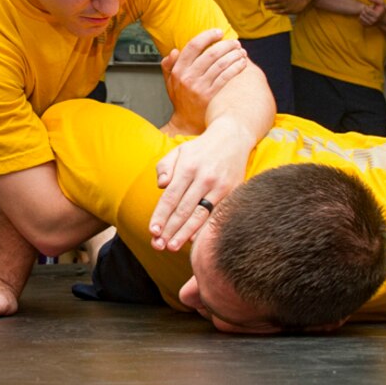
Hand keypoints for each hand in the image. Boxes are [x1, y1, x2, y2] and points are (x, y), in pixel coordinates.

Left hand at [150, 128, 245, 251]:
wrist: (233, 138)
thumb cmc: (201, 148)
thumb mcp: (179, 150)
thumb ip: (165, 166)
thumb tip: (160, 185)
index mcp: (188, 167)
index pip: (171, 197)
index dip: (161, 215)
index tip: (152, 231)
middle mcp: (204, 177)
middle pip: (184, 209)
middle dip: (170, 229)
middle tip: (158, 245)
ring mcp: (220, 186)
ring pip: (200, 215)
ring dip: (185, 233)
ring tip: (173, 246)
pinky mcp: (233, 192)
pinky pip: (216, 214)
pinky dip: (205, 229)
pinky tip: (195, 240)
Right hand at [161, 29, 247, 135]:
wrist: (186, 123)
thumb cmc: (181, 100)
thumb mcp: (170, 82)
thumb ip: (169, 66)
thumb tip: (174, 51)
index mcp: (178, 70)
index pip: (193, 46)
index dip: (207, 36)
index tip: (218, 32)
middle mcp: (188, 77)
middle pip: (210, 53)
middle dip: (225, 45)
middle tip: (235, 42)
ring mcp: (199, 87)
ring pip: (220, 64)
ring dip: (233, 55)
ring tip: (241, 52)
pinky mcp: (210, 96)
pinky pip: (225, 77)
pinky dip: (236, 68)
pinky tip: (242, 63)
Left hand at [263, 0, 307, 14]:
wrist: (301, 1)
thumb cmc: (291, 0)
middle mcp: (283, 0)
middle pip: (275, 0)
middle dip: (269, 1)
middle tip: (262, 2)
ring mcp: (286, 5)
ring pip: (278, 6)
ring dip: (271, 6)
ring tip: (265, 7)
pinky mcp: (289, 10)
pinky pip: (282, 11)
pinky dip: (278, 11)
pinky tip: (274, 12)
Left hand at [361, 0, 385, 27]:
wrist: (382, 18)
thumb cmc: (381, 9)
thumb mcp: (381, 3)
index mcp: (377, 15)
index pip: (366, 10)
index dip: (366, 7)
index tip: (369, 7)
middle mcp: (373, 20)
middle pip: (363, 13)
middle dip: (364, 10)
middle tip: (367, 9)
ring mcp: (370, 24)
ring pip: (360, 17)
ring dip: (362, 13)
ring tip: (366, 12)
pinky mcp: (367, 26)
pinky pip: (360, 21)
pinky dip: (361, 18)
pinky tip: (365, 16)